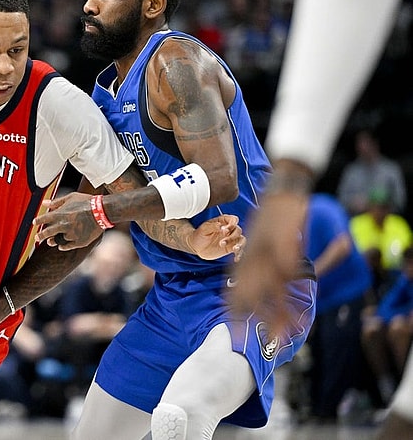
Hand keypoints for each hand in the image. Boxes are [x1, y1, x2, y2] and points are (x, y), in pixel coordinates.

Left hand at [33, 192, 102, 250]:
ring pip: (57, 241)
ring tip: (50, 242)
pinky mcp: (79, 241)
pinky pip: (67, 246)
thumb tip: (44, 203)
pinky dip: (63, 247)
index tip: (34, 223)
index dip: (37, 221)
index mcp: (60, 214)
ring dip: (52, 241)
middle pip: (47, 233)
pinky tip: (61, 246)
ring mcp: (71, 234)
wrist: (102, 211)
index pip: (43, 219)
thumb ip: (56, 202)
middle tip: (37, 238)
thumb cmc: (86, 202)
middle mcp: (63, 225)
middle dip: (40, 236)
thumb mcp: (70, 198)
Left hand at [189, 214, 245, 260]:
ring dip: (239, 244)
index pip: (233, 219)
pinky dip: (239, 254)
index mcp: (223, 221)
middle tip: (222, 242)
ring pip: (241, 240)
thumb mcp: (204, 228)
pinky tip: (236, 258)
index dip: (232, 224)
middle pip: (238, 230)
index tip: (225, 230)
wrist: (196, 246)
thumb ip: (213, 226)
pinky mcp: (230, 248)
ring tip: (234, 248)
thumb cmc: (200, 234)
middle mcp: (229, 229)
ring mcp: (231, 239)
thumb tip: (221, 226)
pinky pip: (239, 250)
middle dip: (232, 236)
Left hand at [226, 191, 308, 334]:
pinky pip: (288, 273)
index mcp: (243, 257)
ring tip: (281, 337)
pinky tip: (300, 307)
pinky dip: (294, 294)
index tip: (235, 329)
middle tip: (258, 343)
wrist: (282, 190)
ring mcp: (267, 253)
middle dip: (253, 320)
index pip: (234, 287)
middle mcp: (252, 257)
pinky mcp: (284, 246)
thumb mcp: (256, 239)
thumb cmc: (270, 216)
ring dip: (276, 315)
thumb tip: (253, 275)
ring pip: (269, 289)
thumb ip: (253, 258)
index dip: (234, 309)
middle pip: (249, 294)